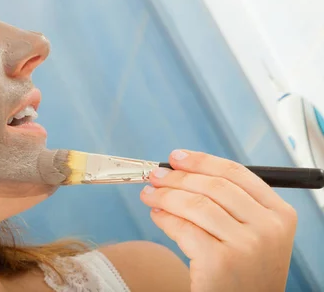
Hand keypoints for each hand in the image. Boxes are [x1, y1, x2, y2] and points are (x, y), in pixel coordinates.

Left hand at [140, 150, 296, 291]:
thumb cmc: (245, 272)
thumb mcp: (254, 234)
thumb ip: (231, 203)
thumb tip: (181, 170)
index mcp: (280, 214)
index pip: (236, 173)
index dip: (201, 161)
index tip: (176, 157)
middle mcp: (268, 228)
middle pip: (213, 185)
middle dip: (178, 177)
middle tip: (155, 176)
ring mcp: (246, 245)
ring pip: (195, 204)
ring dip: (165, 196)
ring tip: (149, 195)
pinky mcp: (220, 262)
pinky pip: (183, 228)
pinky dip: (164, 218)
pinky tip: (157, 215)